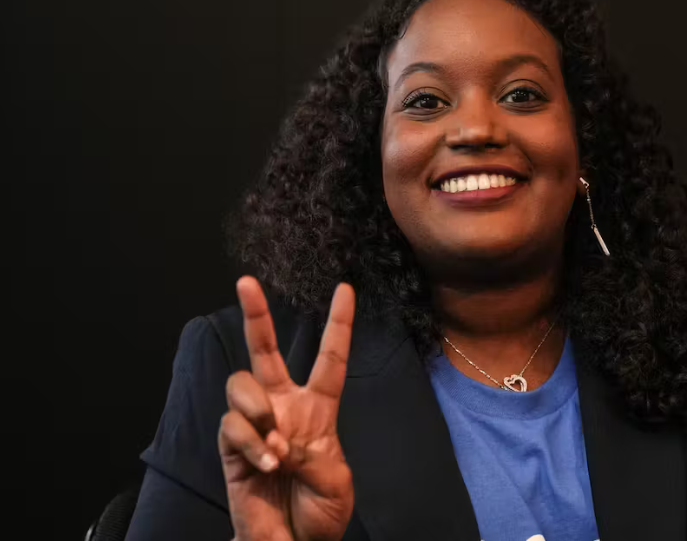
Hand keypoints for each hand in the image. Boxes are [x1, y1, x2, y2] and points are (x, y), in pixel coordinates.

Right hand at [219, 276, 354, 540]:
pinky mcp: (232, 448)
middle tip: (246, 281)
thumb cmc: (320, 513)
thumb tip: (281, 437)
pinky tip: (268, 464)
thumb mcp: (336, 481)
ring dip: (258, 409)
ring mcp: (256, 425)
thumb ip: (314, 453)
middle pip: (266, 352)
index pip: (330, 358)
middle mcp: (284, 408)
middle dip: (256, 315)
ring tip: (277, 446)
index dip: (339, 324)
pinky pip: (232, 427)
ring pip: (241, 384)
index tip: (346, 289)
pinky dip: (253, 444)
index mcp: (319, 409)